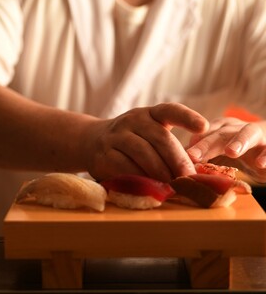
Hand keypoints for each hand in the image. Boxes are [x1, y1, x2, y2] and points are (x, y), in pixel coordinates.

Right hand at [82, 103, 208, 181]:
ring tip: (172, 186)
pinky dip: (140, 178)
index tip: (203, 128)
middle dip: (177, 160)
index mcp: (148, 114)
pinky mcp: (104, 154)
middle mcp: (132, 120)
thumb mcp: (147, 133)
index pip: (169, 110)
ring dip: (160, 172)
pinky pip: (125, 167)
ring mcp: (116, 136)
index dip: (187, 117)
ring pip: (143, 153)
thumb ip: (167, 146)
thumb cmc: (131, 140)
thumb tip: (191, 172)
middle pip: (160, 137)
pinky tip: (149, 187)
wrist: (93, 141)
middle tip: (189, 178)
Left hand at [187, 117, 265, 182]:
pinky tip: (260, 164)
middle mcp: (237, 128)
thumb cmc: (240, 152)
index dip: (192, 143)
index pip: (203, 133)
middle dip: (206, 144)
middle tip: (193, 155)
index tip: (181, 155)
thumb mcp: (219, 154)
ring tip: (231, 152)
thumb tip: (174, 165)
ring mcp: (256, 135)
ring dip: (239, 141)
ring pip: (248, 132)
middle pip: (220, 133)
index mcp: (221, 129)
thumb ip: (202, 157)